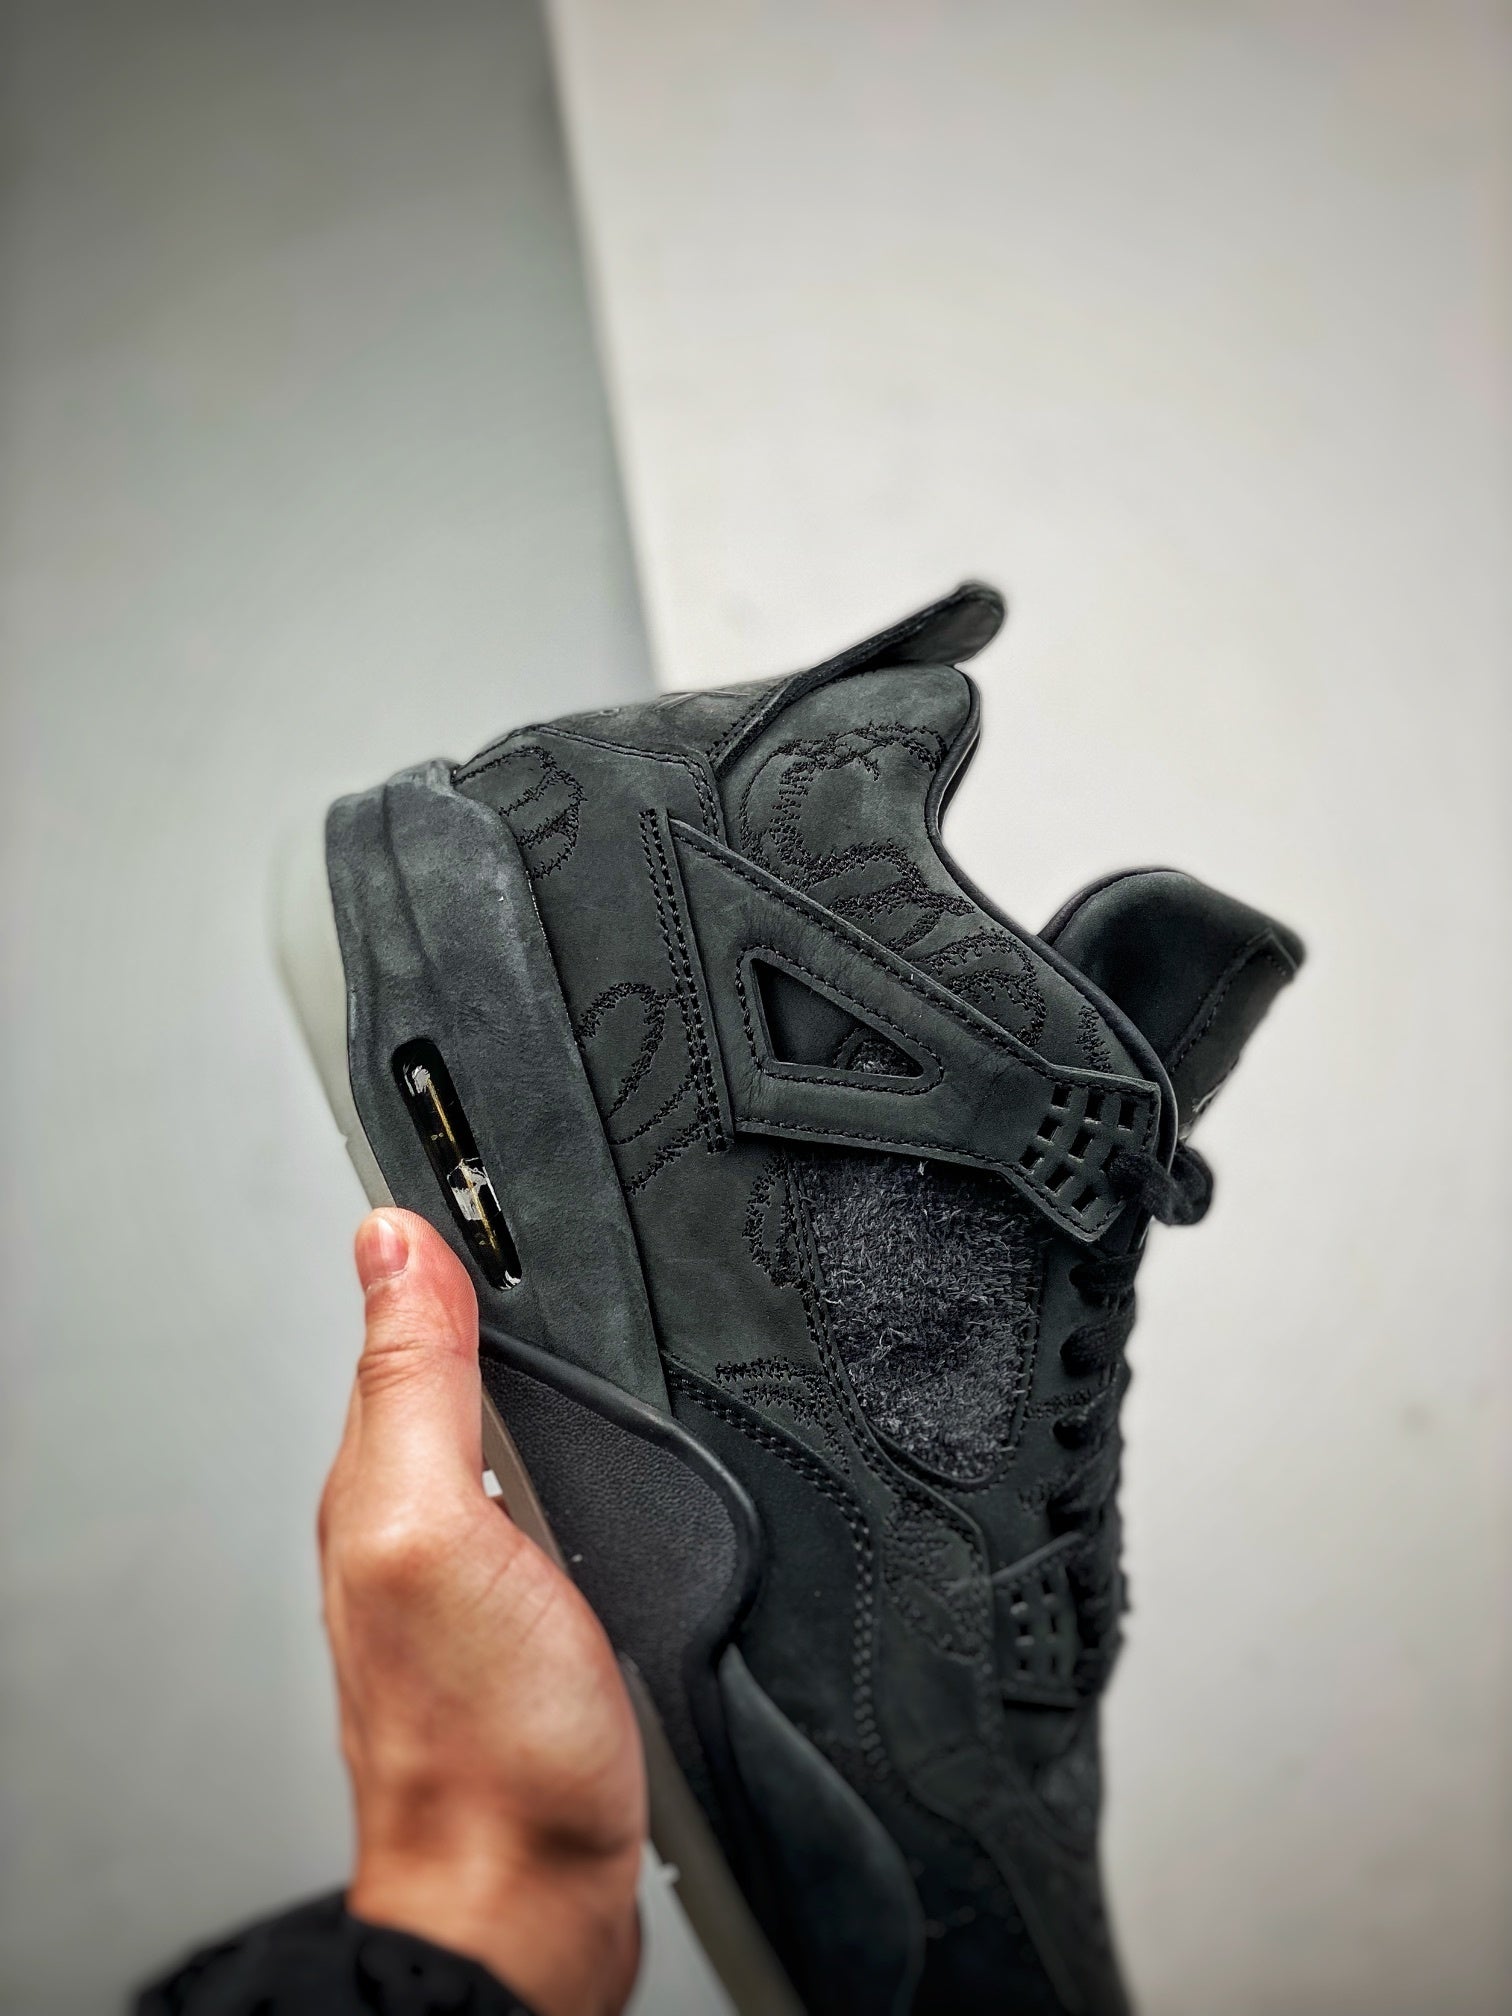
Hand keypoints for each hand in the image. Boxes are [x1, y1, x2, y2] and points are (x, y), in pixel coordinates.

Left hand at [318, 1209, 645, 2015]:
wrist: (537, 1896)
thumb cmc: (490, 1747)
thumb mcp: (434, 1527)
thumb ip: (412, 1385)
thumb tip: (390, 1237)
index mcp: (384, 1475)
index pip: (398, 1313)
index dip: (435, 1225)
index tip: (467, 1148)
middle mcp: (419, 1511)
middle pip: (446, 1354)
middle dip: (482, 1270)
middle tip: (518, 1188)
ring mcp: (480, 1561)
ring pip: (497, 1414)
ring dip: (520, 1345)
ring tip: (546, 1269)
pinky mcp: (538, 1605)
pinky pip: (540, 1482)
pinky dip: (561, 1428)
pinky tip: (584, 1422)